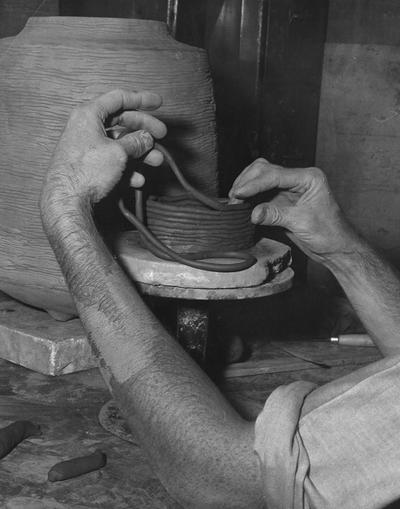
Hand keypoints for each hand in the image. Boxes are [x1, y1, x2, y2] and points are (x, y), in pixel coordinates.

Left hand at [43, 89, 166, 202]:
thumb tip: (146, 138)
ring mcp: (87, 147)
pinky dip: (127, 168)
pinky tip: (137, 178)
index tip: (157, 103)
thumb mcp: (118, 152)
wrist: (67, 200)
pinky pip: (112, 161)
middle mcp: (86, 128)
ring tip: (155, 160)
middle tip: (160, 135)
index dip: (141, 99)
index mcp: (88, 115)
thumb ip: (136, 142)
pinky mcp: (88, 166)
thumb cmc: (84, 172)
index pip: (119, 98)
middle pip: (121, 121)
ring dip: (140, 152)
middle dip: (144, 130)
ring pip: (119, 144)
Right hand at [229, 158, 358, 261]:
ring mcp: (289, 189)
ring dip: (246, 188)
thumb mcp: (301, 223)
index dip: (254, 184)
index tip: (239, 193)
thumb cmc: (329, 234)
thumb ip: (275, 215)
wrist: (336, 248)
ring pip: (261, 179)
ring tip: (234, 201)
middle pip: (265, 170)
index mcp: (308, 178)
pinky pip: (262, 194)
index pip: (275, 175)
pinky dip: (250, 198)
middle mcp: (298, 179)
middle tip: (234, 198)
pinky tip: (241, 205)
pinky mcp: (282, 200)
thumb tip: (253, 213)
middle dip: (247, 182)